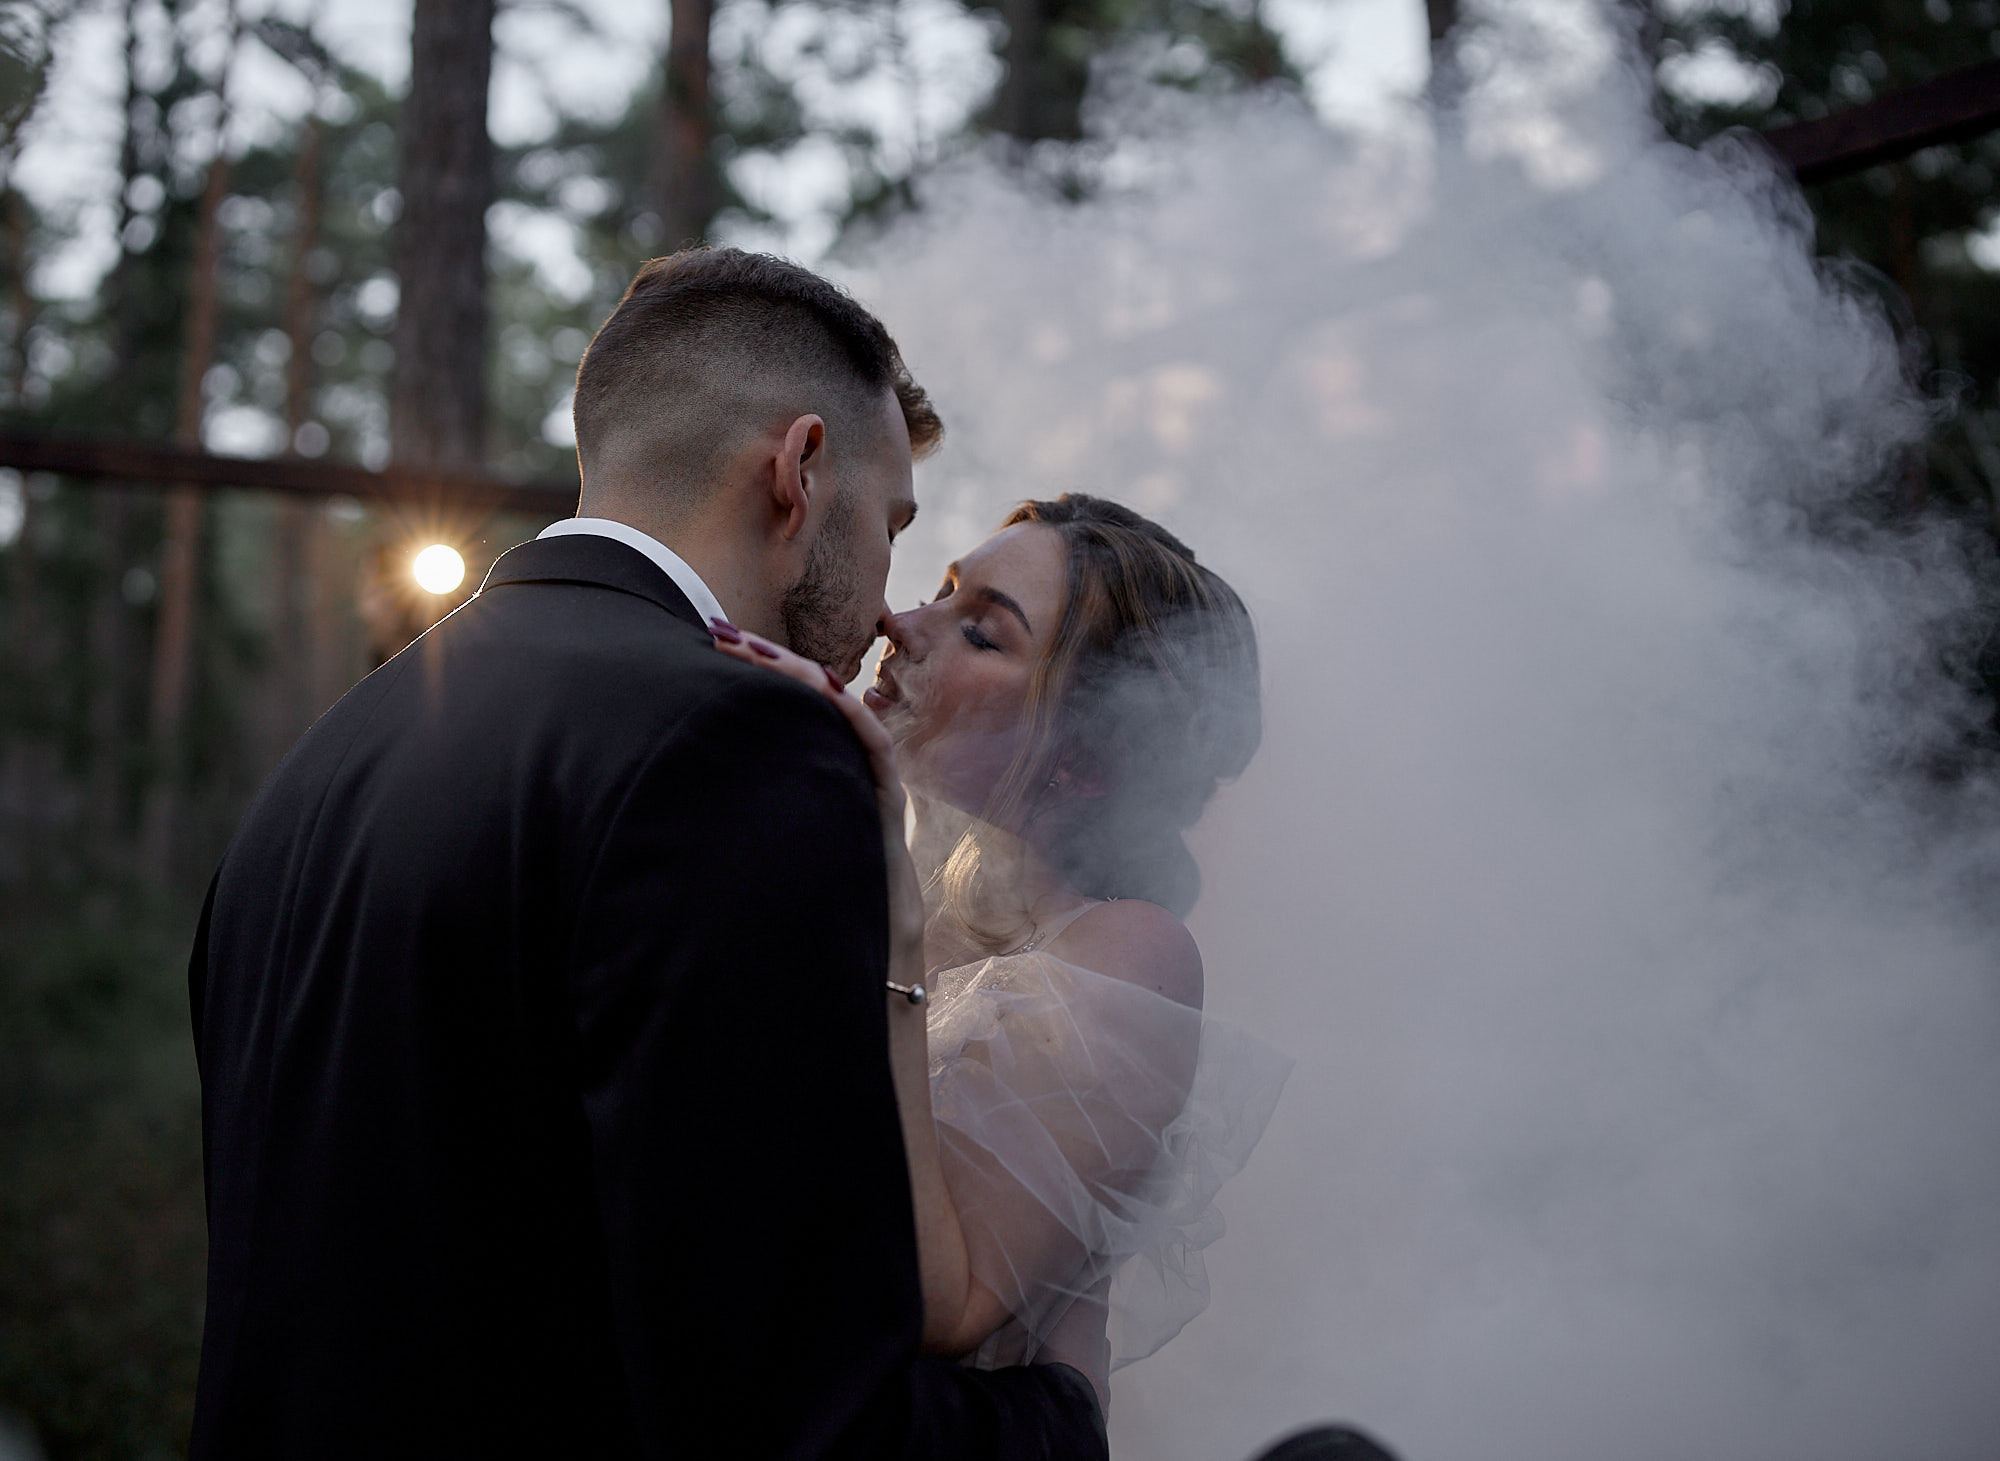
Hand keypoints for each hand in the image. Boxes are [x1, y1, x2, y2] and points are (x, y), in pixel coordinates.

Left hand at [708, 621, 924, 953]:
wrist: (858, 935)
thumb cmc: (799, 893)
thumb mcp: (751, 833)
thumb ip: (726, 799)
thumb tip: (667, 771)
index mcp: (805, 759)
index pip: (777, 700)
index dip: (745, 670)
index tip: (704, 644)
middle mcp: (836, 755)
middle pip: (802, 692)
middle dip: (762, 658)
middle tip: (718, 631)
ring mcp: (864, 770)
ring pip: (835, 706)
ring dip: (798, 673)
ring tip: (757, 650)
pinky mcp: (886, 792)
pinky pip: (871, 743)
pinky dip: (848, 713)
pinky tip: (826, 688)